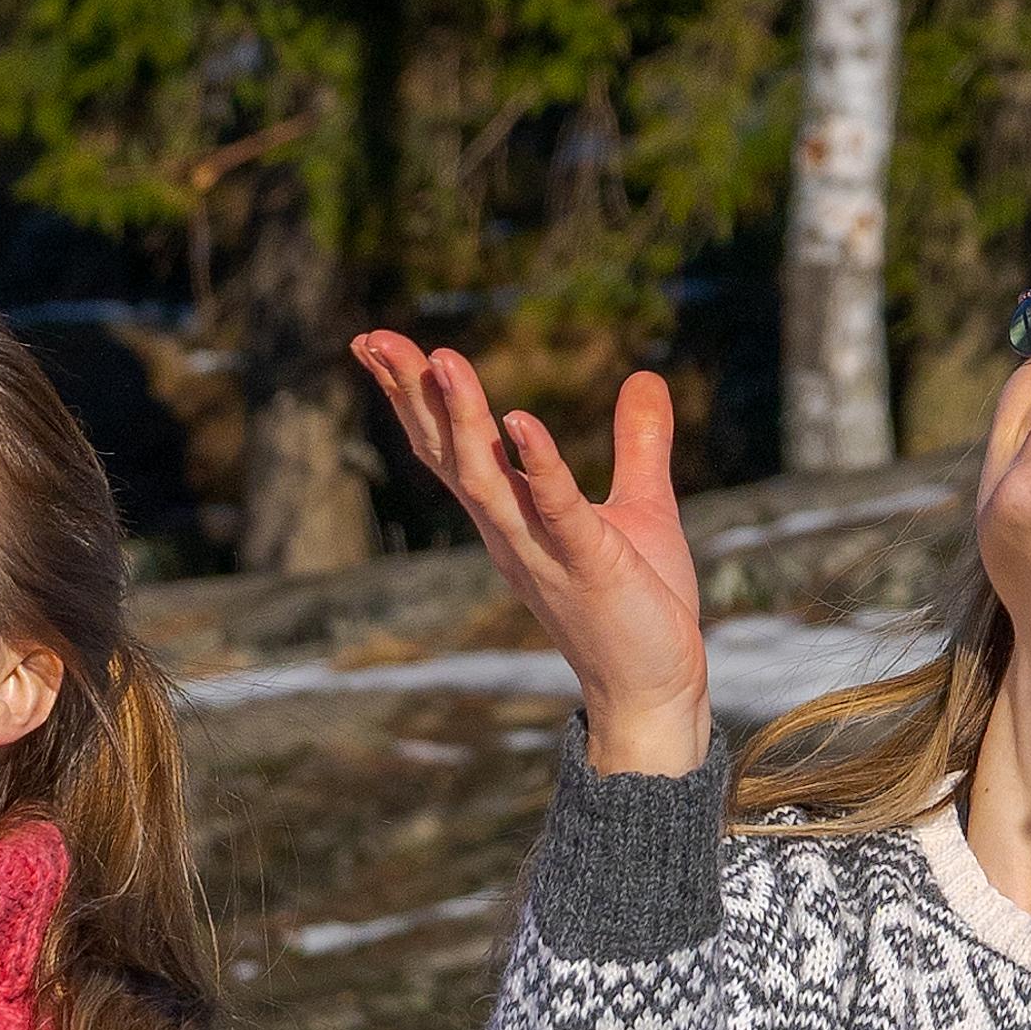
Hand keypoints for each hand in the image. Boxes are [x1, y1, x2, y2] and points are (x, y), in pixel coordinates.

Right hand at [352, 338, 709, 777]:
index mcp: (513, 516)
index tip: (377, 342)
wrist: (655, 692)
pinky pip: (555, 509)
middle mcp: (511, 532)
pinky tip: (521, 419)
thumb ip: (638, 444)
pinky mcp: (588, 565)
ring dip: (463, 419)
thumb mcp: (641, 507)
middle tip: (375, 337)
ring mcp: (543, 550)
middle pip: (448, 454)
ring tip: (442, 358)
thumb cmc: (641, 606)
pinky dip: (537, 464)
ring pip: (486, 479)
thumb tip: (645, 377)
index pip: (450, 447)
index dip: (414, 396)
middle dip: (412, 395)